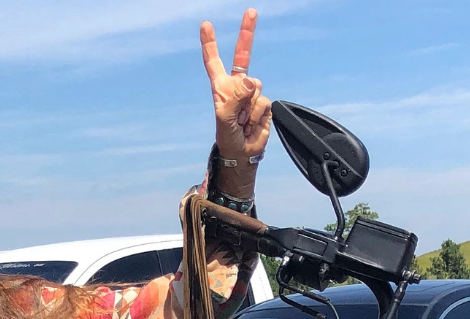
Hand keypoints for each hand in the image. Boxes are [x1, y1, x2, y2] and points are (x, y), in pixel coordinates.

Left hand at [201, 10, 271, 169]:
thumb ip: (235, 98)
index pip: (214, 62)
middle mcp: (237, 86)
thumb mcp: (224, 118)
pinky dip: (256, 116)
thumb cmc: (227, 137)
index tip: (206, 25)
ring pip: (255, 87)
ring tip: (241, 122)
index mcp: (222, 87)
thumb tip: (252, 82)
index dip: (210, 44)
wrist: (242, 154)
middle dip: (247, 33)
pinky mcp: (263, 104)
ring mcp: (251, 94)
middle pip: (243, 56)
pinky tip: (250, 125)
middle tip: (251, 11)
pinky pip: (262, 102)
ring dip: (248, 108)